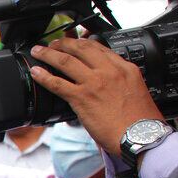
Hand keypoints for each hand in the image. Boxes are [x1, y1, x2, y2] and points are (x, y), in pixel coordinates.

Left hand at [29, 38, 164, 155]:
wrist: (142, 136)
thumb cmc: (141, 121)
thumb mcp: (136, 90)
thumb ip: (120, 80)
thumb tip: (106, 82)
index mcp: (125, 68)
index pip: (100, 47)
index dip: (82, 41)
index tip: (73, 40)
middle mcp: (109, 71)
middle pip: (81, 48)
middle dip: (64, 43)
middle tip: (53, 43)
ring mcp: (94, 83)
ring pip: (66, 61)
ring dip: (48, 54)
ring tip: (38, 51)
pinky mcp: (82, 97)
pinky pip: (57, 83)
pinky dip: (43, 76)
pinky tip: (36, 72)